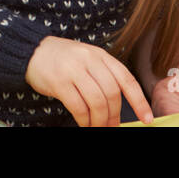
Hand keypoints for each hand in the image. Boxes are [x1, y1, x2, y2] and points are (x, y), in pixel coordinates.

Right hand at [25, 35, 153, 125]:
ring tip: (97, 127)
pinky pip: (78, 107)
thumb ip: (104, 76)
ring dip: (99, 121)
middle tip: (112, 127)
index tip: (146, 118)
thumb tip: (119, 107)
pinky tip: (83, 123)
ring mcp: (73, 70)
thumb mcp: (87, 59)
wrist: (32, 50)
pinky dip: (84, 120)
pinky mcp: (58, 82)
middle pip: (111, 94)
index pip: (126, 79)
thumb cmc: (64, 59)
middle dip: (114, 116)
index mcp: (100, 55)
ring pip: (96, 102)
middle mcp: (88, 60)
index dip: (139, 101)